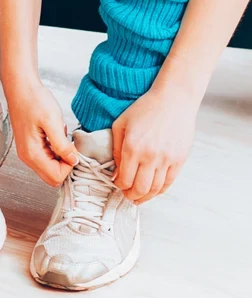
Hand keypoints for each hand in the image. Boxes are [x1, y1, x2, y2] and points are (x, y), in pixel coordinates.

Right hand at [6, 78, 78, 186]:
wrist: (21, 88)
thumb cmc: (34, 100)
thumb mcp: (52, 121)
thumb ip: (62, 145)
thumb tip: (73, 160)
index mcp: (32, 153)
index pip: (55, 177)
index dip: (69, 166)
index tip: (72, 148)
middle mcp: (28, 157)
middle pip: (52, 176)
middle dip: (65, 164)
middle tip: (69, 144)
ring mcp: (28, 152)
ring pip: (51, 168)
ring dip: (61, 156)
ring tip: (60, 135)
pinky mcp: (31, 146)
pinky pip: (48, 158)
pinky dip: (56, 150)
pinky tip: (56, 134)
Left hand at [112, 87, 197, 203]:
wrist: (173, 99)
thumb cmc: (144, 109)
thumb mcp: (121, 125)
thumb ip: (116, 150)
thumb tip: (117, 173)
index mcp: (132, 148)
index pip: (125, 179)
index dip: (119, 185)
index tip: (118, 184)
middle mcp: (150, 156)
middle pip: (140, 188)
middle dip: (131, 196)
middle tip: (127, 196)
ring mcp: (167, 159)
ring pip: (155, 188)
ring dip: (145, 197)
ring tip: (139, 198)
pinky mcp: (180, 159)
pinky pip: (170, 182)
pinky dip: (160, 190)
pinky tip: (153, 191)